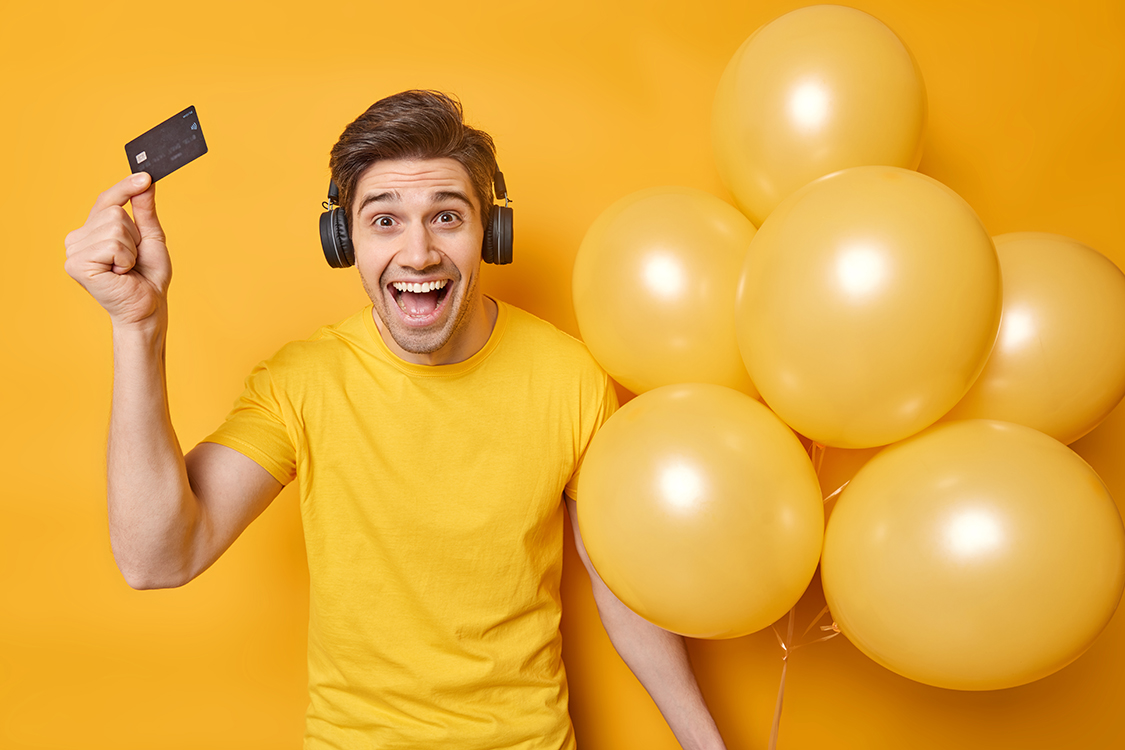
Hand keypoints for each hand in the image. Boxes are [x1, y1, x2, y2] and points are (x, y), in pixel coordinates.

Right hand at [64, 172, 170, 330]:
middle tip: (132, 259)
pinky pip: (112, 244)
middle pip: (113, 211)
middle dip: (134, 235)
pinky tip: (120, 274)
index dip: (125, 187)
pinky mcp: (77, 264)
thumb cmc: (149, 276)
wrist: (148, 306)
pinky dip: (125, 259)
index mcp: (92, 230)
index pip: (106, 200)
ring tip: (127, 268)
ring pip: (114, 226)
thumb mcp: (150, 237)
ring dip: (131, 250)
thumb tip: (145, 181)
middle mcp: (77, 237)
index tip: (146, 176)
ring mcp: (74, 250)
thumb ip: (145, 210)